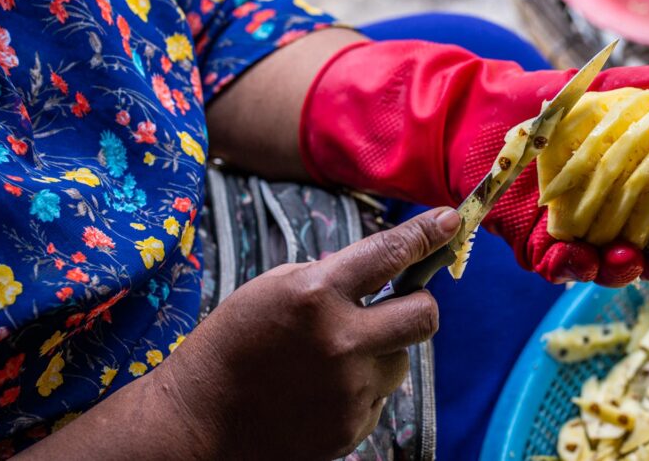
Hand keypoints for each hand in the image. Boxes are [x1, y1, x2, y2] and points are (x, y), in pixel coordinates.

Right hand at [151, 208, 459, 458]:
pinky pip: (380, 397)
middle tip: (396, 308)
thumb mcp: (276, 286)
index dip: (425, 234)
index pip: (390, 253)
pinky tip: (321, 390)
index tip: (448, 221)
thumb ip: (334, 277)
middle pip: (425, 316)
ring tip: (331, 359)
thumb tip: (390, 269)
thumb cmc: (235, 341)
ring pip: (401, 360)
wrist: (199, 418)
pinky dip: (361, 389)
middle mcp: (341, 341)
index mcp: (316, 294)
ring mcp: (349, 389)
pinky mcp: (350, 427)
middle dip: (418, 307)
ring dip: (380, 353)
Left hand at [301, 40, 648, 287]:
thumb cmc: (547, 105)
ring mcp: (578, 237)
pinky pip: (558, 267)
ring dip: (623, 268)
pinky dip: (569, 265)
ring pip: (610, 267)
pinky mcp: (536, 247)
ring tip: (627, 256)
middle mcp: (615, 219)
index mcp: (641, 189)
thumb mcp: (603, 92)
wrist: (479, 115)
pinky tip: (577, 257)